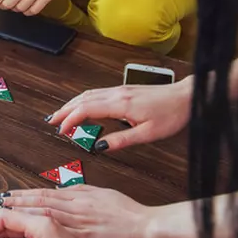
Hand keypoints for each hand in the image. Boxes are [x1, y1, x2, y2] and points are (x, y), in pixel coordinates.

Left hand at [0, 186, 157, 237]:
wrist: (148, 226)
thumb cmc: (129, 212)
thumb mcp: (103, 193)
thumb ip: (82, 192)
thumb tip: (64, 191)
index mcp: (79, 196)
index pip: (45, 193)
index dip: (23, 193)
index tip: (7, 194)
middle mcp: (76, 207)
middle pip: (39, 202)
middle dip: (16, 202)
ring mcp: (79, 222)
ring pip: (44, 215)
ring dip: (22, 213)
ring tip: (3, 213)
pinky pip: (58, 233)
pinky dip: (40, 231)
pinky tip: (27, 231)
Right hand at [48, 75, 192, 151]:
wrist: (186, 96)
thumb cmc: (171, 114)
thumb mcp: (148, 134)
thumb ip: (121, 140)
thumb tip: (100, 147)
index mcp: (120, 104)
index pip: (86, 110)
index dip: (70, 120)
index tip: (61, 130)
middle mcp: (116, 94)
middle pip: (82, 99)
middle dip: (64, 110)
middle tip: (51, 122)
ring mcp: (119, 90)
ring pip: (87, 94)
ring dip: (71, 103)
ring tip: (60, 114)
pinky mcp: (123, 90)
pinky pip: (96, 93)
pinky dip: (82, 99)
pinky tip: (81, 105)